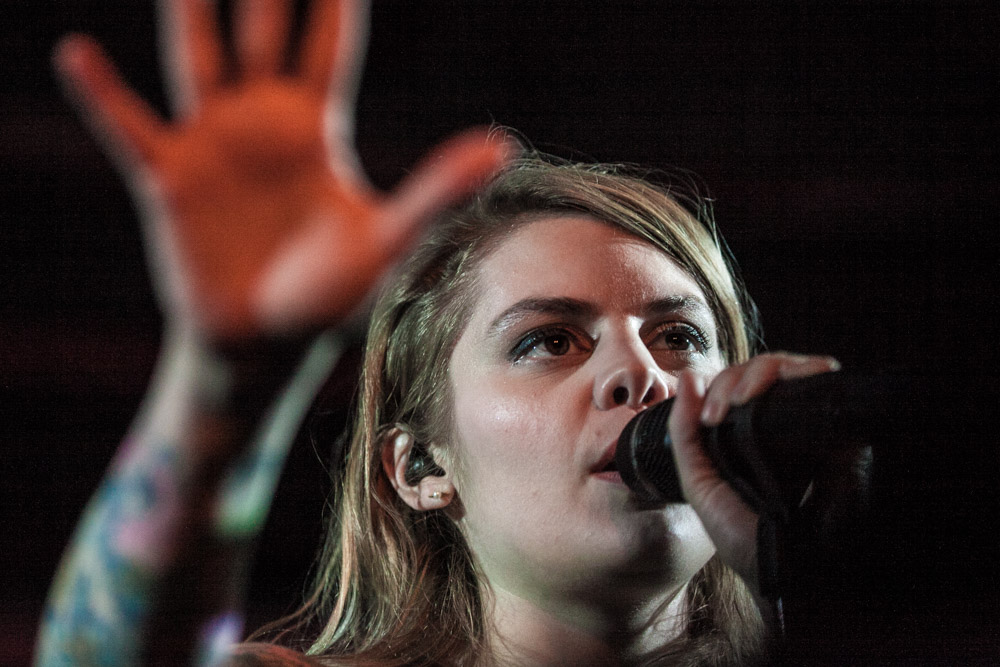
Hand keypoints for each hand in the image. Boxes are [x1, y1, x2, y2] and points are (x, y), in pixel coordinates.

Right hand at [53, 0, 511, 339]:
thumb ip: (436, 188)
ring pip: (195, 56)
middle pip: (259, 29)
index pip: (326, 42)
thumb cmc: (331, 298)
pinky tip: (78, 53)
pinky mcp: (169, 180)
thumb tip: (502, 144)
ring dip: (188, 10)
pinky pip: (129, 127)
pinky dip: (103, 95)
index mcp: (316, 127)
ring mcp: (212, 144)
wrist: (266, 346)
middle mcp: (262, 121)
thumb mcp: (387, 238)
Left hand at [668, 352, 840, 592]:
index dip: (720, 386)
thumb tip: (690, 376)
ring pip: (788, 367)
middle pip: (761, 371)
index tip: (706, 418)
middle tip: (717, 411)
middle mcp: (783, 424)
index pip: (739, 385)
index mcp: (751, 434)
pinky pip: (822, 377)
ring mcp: (811, 423)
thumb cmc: (741, 534)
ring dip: (758, 373)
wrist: (779, 570)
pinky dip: (799, 371)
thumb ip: (685, 432)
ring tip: (739, 400)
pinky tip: (771, 391)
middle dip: (734, 379)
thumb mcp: (699, 481)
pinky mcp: (839, 425)